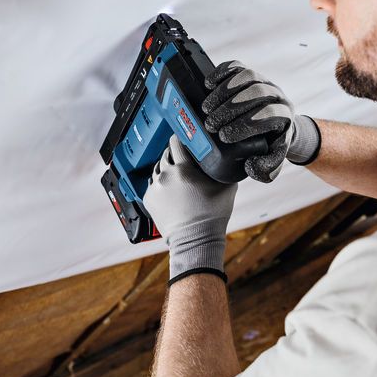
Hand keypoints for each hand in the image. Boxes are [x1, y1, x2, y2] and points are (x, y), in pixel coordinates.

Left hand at [144, 135, 236, 283]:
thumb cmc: (213, 215)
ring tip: (178, 176)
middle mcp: (166, 175)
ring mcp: (155, 187)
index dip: (181, 137)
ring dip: (166, 168)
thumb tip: (229, 156)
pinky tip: (171, 189)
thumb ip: (225, 169)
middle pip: (166, 153)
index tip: (184, 135)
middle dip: (175, 154)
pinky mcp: (147, 199)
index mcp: (184, 169)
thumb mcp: (227, 188)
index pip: (177, 141)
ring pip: (158, 168)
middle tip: (184, 158)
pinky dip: (160, 183)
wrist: (196, 240)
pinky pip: (152, 183)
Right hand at [202, 60, 320, 182]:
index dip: (245, 125)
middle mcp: (276, 95)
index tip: (224, 137)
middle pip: (256, 94)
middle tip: (211, 124)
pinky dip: (222, 72)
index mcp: (284, 116)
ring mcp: (263, 81)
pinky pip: (238, 66)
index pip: (268, 115)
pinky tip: (208, 84)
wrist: (277, 124)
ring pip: (247, 77)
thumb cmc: (270, 143)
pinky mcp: (249, 74)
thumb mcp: (272, 160)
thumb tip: (250, 165)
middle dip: (230, 109)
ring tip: (206, 108)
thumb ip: (265, 169)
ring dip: (224, 91)